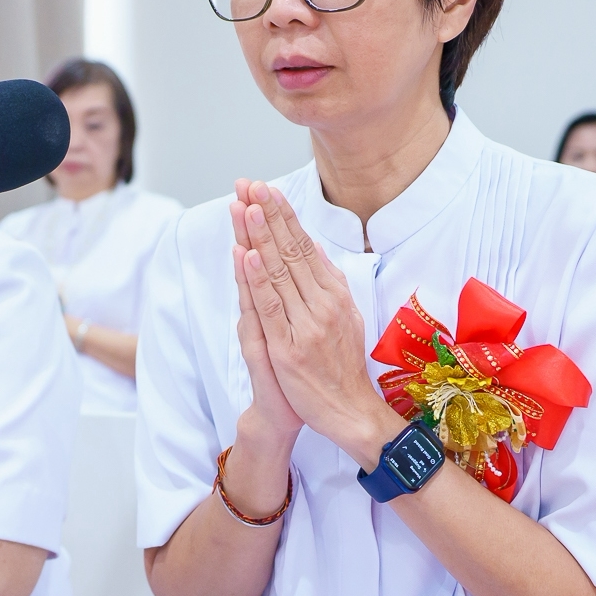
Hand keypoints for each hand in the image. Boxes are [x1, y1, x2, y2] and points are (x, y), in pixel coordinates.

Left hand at [235, 181, 401, 465]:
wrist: (349, 410)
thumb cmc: (341, 365)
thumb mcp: (345, 317)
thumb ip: (329, 285)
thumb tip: (316, 253)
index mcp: (334, 293)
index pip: (305, 246)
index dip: (284, 216)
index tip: (267, 190)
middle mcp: (322, 303)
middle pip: (290, 251)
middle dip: (269, 215)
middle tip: (251, 184)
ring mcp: (306, 324)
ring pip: (278, 272)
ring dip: (260, 237)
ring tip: (245, 207)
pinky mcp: (289, 347)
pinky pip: (270, 308)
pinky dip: (258, 280)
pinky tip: (248, 256)